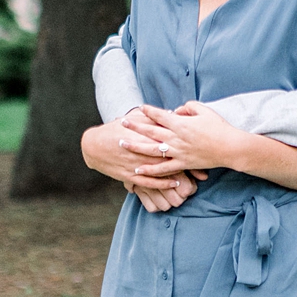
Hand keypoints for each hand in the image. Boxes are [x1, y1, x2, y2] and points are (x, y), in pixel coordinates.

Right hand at [80, 117, 198, 208]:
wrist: (94, 145)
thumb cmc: (116, 128)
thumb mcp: (135, 118)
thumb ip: (154, 117)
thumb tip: (172, 113)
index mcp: (145, 133)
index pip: (169, 137)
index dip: (185, 141)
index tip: (200, 144)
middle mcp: (142, 149)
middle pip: (169, 156)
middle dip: (186, 160)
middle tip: (202, 165)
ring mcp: (136, 164)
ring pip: (161, 171)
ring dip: (177, 174)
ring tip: (193, 179)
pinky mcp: (130, 175)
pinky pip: (150, 182)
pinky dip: (162, 183)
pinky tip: (174, 183)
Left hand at [130, 102, 248, 177]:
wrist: (229, 147)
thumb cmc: (218, 127)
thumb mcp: (204, 110)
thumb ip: (187, 107)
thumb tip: (176, 111)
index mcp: (181, 123)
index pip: (160, 115)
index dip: (148, 111)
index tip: (139, 108)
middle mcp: (176, 138)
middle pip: (150, 131)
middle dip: (135, 126)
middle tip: (122, 122)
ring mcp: (178, 152)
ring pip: (151, 150)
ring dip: (135, 147)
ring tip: (122, 144)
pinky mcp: (182, 164)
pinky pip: (163, 169)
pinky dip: (150, 170)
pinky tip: (137, 170)